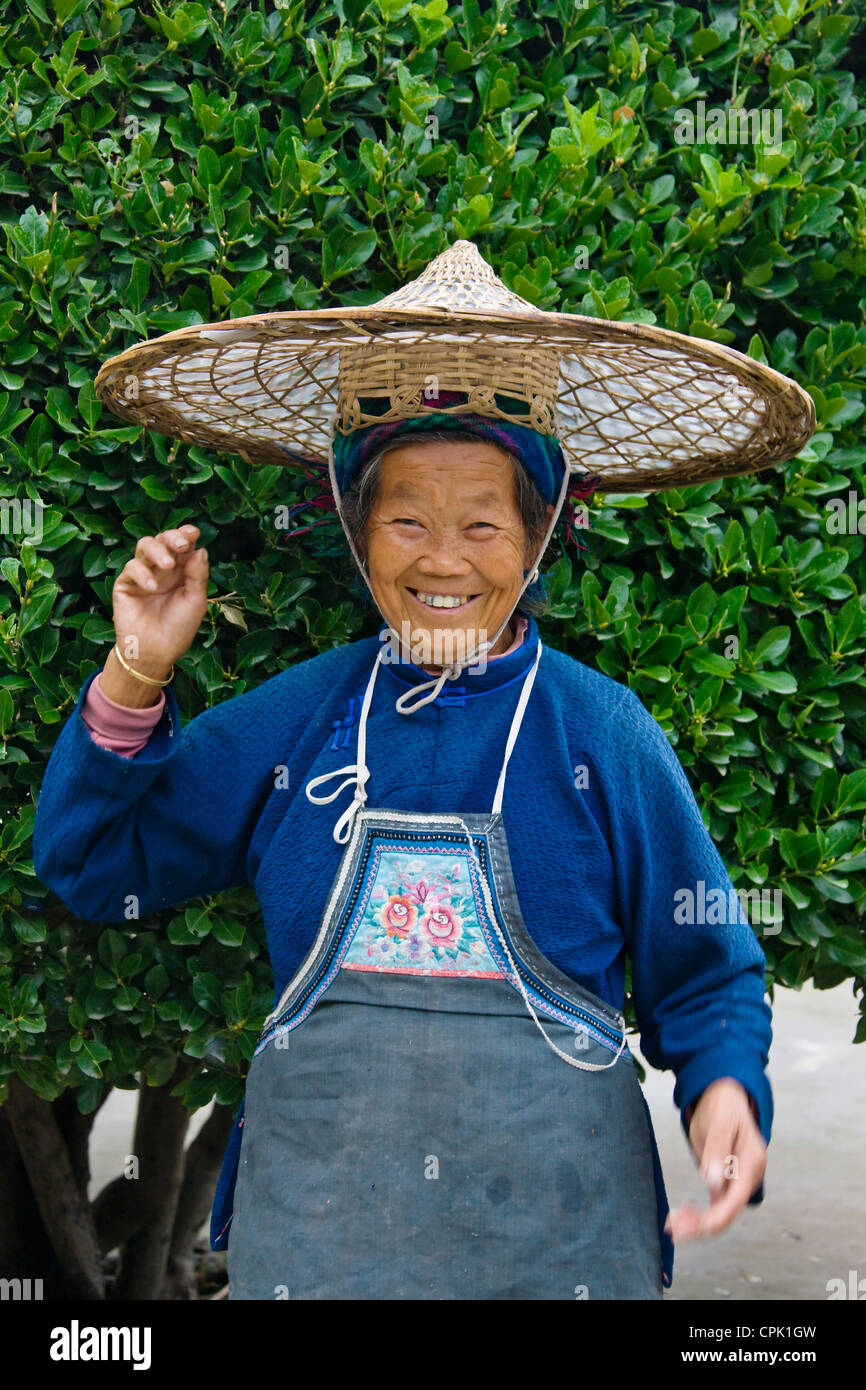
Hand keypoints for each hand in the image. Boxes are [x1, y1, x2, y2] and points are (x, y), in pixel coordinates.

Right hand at [112, 523, 209, 674]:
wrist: (157, 651)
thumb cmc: (179, 628)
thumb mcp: (195, 600)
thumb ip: (198, 574)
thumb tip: (201, 548)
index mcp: (181, 571)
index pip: (181, 545)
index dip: (186, 535)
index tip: (194, 533)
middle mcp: (161, 569)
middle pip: (162, 540)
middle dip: (172, 538)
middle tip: (182, 545)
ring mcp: (142, 575)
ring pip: (144, 546)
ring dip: (157, 550)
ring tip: (168, 565)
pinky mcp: (125, 584)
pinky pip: (131, 568)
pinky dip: (142, 573)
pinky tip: (152, 587)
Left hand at [664, 1077, 766, 1242]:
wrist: (723, 1096)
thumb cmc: (723, 1106)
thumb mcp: (720, 1122)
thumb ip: (717, 1151)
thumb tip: (713, 1184)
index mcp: (752, 1163)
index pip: (735, 1200)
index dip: (713, 1218)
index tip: (687, 1225)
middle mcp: (748, 1177)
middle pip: (727, 1212)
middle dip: (701, 1225)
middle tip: (671, 1228)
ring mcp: (737, 1181)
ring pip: (720, 1212)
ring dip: (697, 1223)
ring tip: (671, 1224)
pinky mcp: (725, 1182)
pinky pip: (715, 1205)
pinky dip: (698, 1213)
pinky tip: (680, 1214)